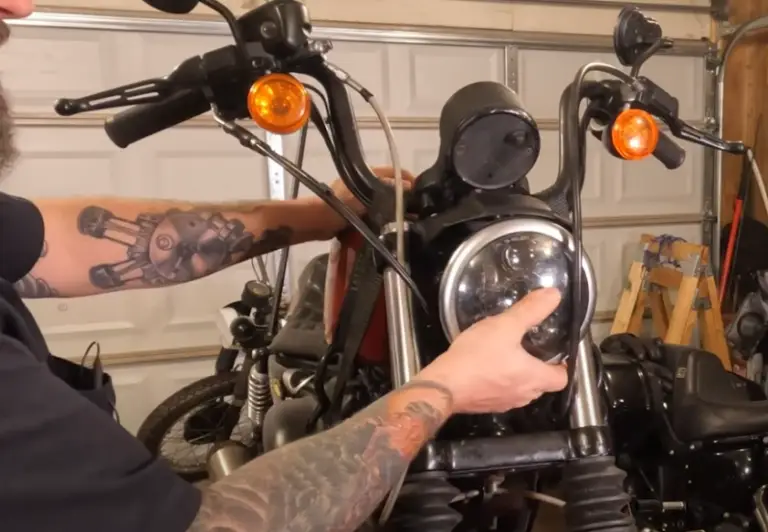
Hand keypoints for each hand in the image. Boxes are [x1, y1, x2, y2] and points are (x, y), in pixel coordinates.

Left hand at [327, 166, 416, 215]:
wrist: (319, 222)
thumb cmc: (342, 205)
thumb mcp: (367, 195)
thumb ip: (388, 190)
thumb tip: (409, 186)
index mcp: (367, 173)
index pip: (394, 171)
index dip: (408, 177)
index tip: (422, 188)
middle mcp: (364, 182)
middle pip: (390, 186)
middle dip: (404, 194)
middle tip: (419, 206)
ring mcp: (360, 197)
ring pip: (384, 200)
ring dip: (396, 207)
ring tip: (412, 217)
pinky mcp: (357, 211)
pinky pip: (376, 212)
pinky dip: (386, 216)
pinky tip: (396, 225)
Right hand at [414, 288, 568, 413]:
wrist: (444, 385)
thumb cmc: (477, 357)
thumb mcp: (505, 326)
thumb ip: (530, 311)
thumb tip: (553, 295)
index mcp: (534, 378)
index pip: (563, 379)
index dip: (563, 365)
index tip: (556, 353)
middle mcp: (523, 395)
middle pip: (542, 385)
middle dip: (539, 368)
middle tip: (530, 348)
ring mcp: (503, 403)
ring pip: (520, 390)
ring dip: (517, 376)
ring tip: (506, 355)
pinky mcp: (485, 405)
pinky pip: (499, 393)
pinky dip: (498, 382)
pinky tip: (484, 367)